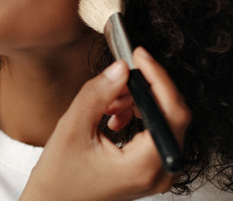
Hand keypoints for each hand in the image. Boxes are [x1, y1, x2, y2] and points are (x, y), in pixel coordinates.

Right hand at [20, 47, 190, 200]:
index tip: (140, 56)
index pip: (171, 112)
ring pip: (164, 120)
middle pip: (172, 114)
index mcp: (145, 166)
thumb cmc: (60, 177)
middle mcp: (161, 172)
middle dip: (145, 89)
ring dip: (138, 101)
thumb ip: (99, 94)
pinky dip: (138, 115)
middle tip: (117, 80)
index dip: (158, 78)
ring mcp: (159, 173)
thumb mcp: (73, 128)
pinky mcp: (152, 168)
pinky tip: (113, 116)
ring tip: (108, 103)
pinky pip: (157, 131)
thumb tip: (122, 68)